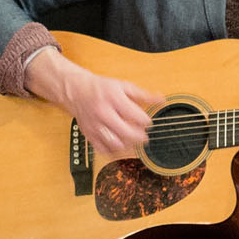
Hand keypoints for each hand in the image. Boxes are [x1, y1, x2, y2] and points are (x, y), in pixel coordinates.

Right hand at [32, 49, 157, 158]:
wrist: (77, 91)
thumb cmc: (101, 88)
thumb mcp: (123, 87)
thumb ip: (143, 95)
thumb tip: (161, 100)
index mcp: (113, 99)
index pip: (135, 115)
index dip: (145, 121)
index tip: (147, 122)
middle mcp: (103, 113)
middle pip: (126, 132)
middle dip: (140, 137)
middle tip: (144, 136)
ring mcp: (95, 125)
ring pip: (115, 144)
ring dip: (128, 145)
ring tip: (133, 142)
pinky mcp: (89, 135)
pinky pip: (103, 149)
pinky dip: (114, 151)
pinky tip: (120, 146)